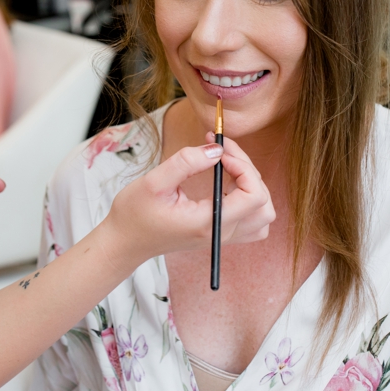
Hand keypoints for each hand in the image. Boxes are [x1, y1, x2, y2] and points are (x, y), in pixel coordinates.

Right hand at [107, 135, 273, 261]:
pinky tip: (227, 185)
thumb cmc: (135, 213)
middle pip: (263, 204)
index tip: (219, 151)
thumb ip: (186, 163)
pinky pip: (253, 223)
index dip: (244, 167)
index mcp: (209, 222)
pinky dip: (250, 201)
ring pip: (263, 215)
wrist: (125, 241)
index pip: (253, 196)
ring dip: (253, 187)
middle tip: (222, 151)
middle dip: (249, 171)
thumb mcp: (154, 182)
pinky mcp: (219, 235)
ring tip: (227, 168)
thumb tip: (216, 149)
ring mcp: (223, 237)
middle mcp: (222, 233)